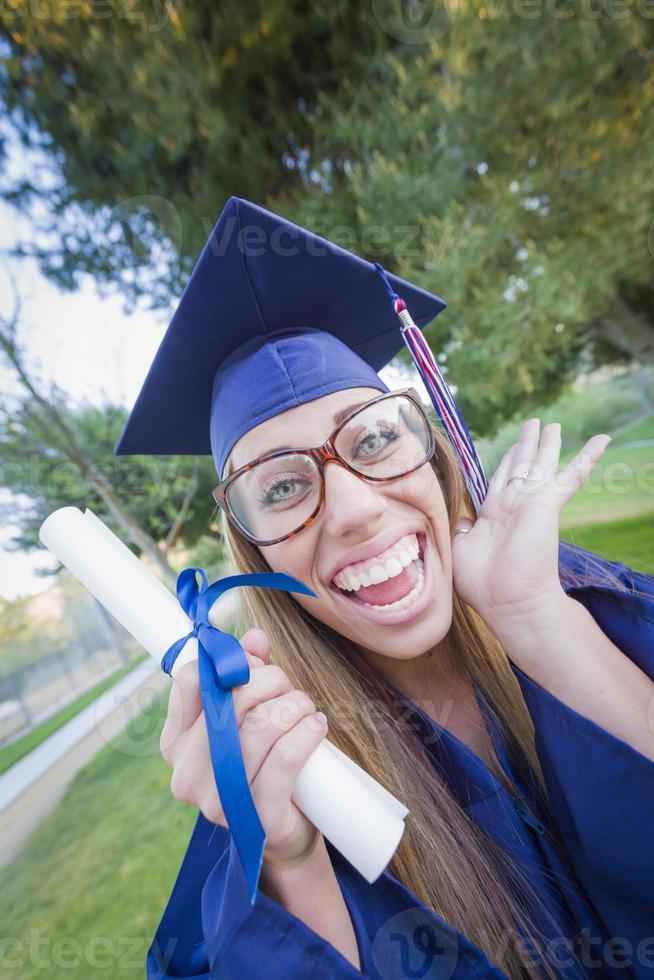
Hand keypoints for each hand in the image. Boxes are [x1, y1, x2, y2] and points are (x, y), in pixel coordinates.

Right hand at [159, 627, 327, 868]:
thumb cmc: (263, 760)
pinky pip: (284, 760)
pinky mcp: (257, 820)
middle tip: (289, 688)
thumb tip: (255, 637)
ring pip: (260, 727)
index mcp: (175, 742)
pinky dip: (306, 733)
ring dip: (293, 705)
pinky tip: (316, 725)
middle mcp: (187, 774)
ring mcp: (219, 801)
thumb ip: (248, 671)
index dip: (229, 663)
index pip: (190, 679)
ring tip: (305, 708)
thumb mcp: (249, 713)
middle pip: (230, 699)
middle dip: (271, 681)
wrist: (284, 831)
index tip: (254, 667)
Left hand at [452, 418, 610, 626]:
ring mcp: (531, 503)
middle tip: (533, 423)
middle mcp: (513, 504)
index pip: (500, 479)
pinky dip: (587, 457)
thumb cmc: (483, 584)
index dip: (504, 462)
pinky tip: (601, 440)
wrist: (509, 602)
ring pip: (541, 464)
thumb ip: (462, 528)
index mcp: (493, 514)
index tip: (509, 448)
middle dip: (526, 444)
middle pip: (521, 465)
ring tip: (552, 425)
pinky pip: (571, 476)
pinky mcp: (548, 504)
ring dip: (548, 444)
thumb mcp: (461, 548)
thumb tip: (463, 517)